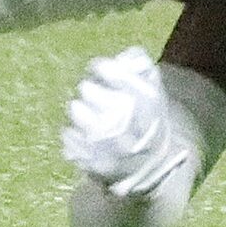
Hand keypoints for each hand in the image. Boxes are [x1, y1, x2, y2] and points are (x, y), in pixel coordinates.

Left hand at [61, 46, 194, 197]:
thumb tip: (123, 58)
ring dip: (79, 110)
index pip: (121, 78)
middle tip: (91, 92)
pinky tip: (79, 133)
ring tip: (83, 111)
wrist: (150, 168)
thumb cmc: (147, 120)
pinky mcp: (96, 166)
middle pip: (95, 94)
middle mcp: (133, 130)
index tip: (98, 68)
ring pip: (81, 115)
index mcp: (150, 107)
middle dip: (90, 90)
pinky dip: (71, 133)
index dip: (105, 69)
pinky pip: (70, 138)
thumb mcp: (154, 91)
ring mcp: (113, 151)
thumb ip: (141, 67)